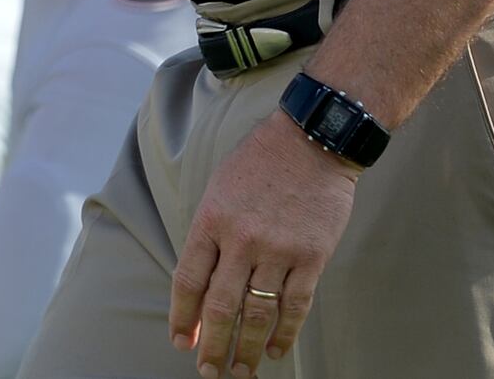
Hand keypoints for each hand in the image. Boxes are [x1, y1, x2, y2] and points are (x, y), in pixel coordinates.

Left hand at [168, 113, 355, 377]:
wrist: (313, 138)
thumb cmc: (261, 163)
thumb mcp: (221, 189)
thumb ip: (210, 234)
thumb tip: (200, 286)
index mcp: (211, 220)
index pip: (188, 281)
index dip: (182, 317)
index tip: (181, 342)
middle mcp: (241, 239)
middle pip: (221, 306)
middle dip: (212, 345)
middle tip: (209, 371)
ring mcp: (278, 249)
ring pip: (258, 313)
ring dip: (248, 348)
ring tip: (242, 370)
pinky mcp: (312, 255)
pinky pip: (295, 305)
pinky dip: (285, 333)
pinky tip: (276, 350)